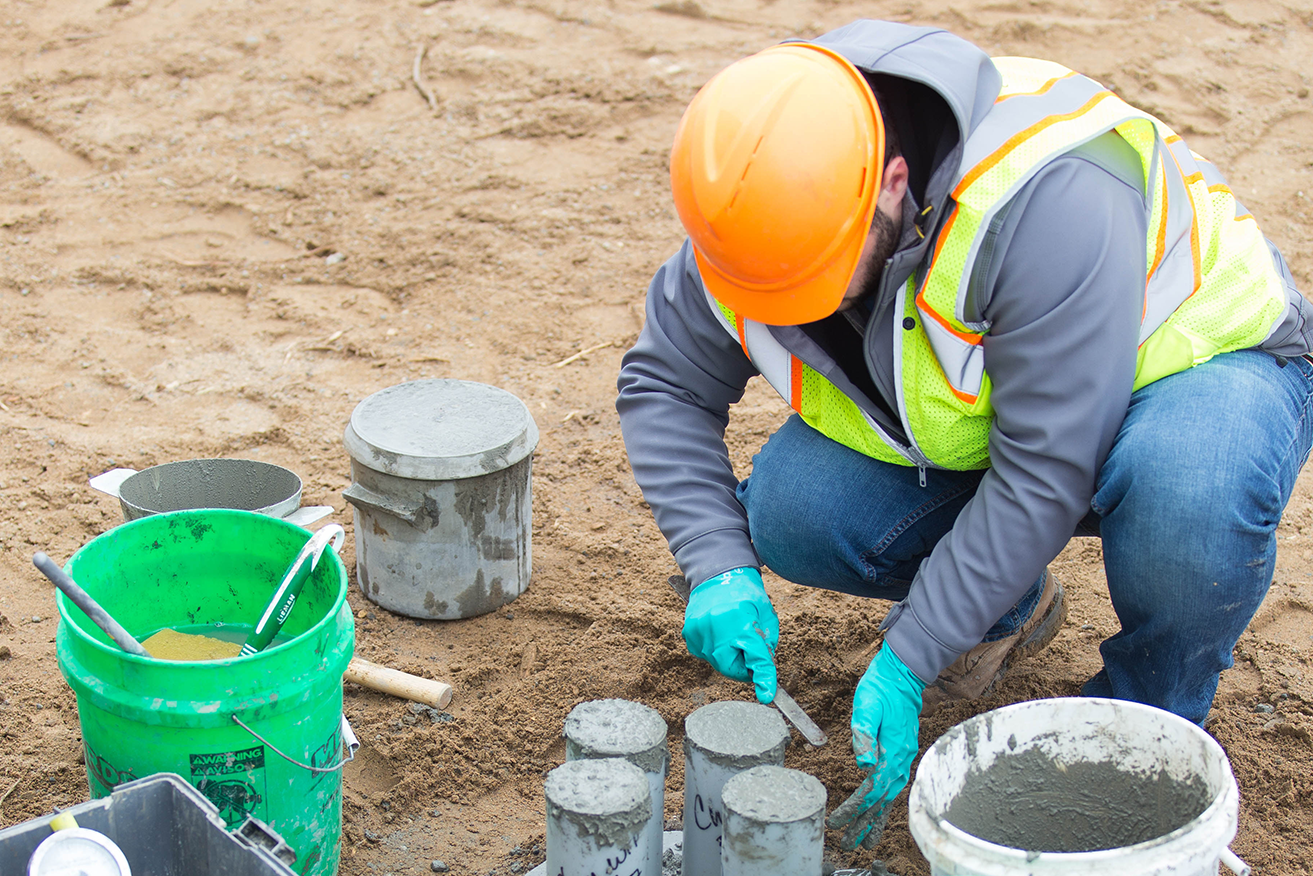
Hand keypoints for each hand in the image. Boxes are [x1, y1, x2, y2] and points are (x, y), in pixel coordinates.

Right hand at [681, 567, 778, 702]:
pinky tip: (718, 631)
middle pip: (731, 668)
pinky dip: (714, 649)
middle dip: (742, 665)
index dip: (763, 679)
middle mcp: (717, 628)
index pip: (755, 658)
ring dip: (728, 655)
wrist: (719, 574)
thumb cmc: (747, 595)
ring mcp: (700, 631)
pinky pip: (704, 653)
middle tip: (748, 650)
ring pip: (716, 662)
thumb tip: (760, 671)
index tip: (766, 696)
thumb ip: (764, 646)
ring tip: (732, 632)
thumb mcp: (766, 616)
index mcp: (742, 622)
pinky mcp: (689, 633)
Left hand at [828, 645, 925, 848]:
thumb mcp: (866, 706)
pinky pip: (893, 785)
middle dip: (864, 823)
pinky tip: (879, 810)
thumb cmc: (880, 689)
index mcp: (892, 751)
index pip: (871, 789)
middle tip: (849, 844)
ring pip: (889, 796)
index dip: (855, 809)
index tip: (838, 822)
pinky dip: (885, 802)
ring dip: (876, 818)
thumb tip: (864, 764)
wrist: (901, 675)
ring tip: (866, 840)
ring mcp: (903, 757)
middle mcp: (901, 759)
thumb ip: (864, 734)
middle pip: (882, 800)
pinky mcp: (901, 752)